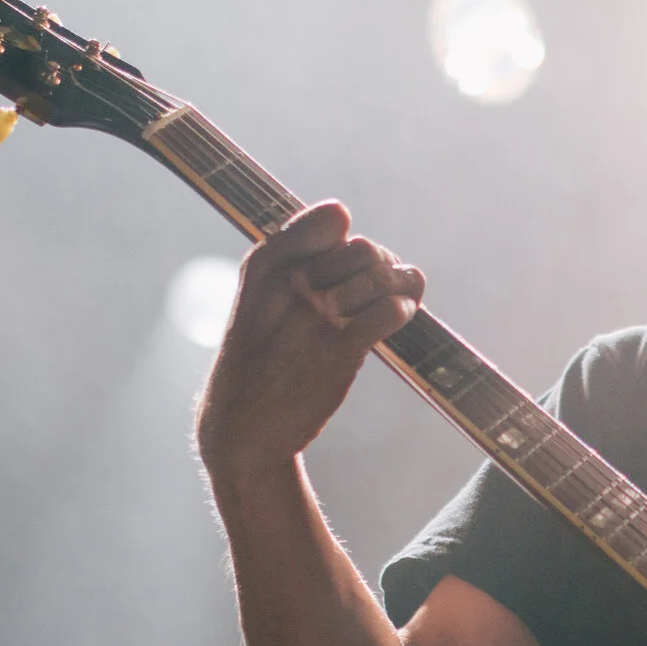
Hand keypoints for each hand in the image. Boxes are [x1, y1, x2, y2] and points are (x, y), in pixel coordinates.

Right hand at [194, 202, 423, 487]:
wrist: (241, 426)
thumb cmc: (259, 358)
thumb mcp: (258, 300)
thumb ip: (297, 263)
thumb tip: (358, 237)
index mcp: (266, 264)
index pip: (330, 219)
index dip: (348, 237)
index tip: (347, 260)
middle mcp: (291, 283)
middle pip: (366, 249)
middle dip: (382, 264)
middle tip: (382, 286)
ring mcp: (316, 316)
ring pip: (384, 276)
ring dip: (403, 286)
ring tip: (402, 298)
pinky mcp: (340, 351)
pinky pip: (391, 311)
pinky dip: (404, 310)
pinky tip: (400, 318)